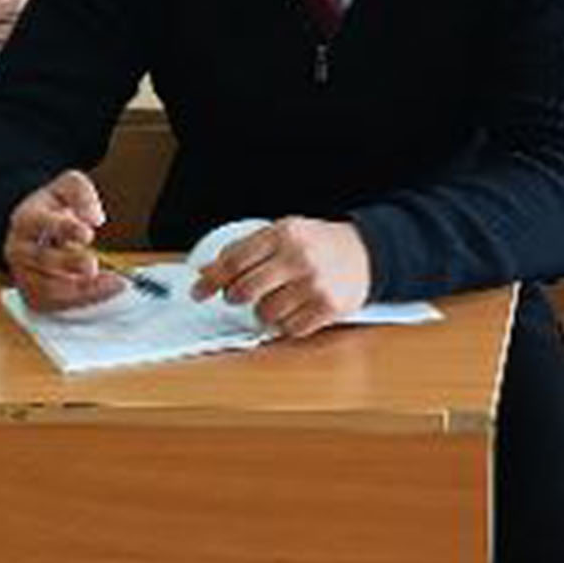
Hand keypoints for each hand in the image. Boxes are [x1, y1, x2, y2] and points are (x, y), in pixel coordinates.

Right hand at [5, 171, 124, 312]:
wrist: (34, 232)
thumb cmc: (52, 209)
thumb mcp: (66, 187)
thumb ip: (81, 193)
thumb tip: (94, 217)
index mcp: (26, 219)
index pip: (41, 223)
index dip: (65, 229)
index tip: (88, 234)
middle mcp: (19, 250)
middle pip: (43, 260)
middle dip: (70, 263)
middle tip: (94, 265)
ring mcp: (23, 275)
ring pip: (48, 289)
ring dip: (81, 289)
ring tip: (113, 282)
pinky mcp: (32, 296)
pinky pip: (56, 306)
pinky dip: (81, 301)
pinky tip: (105, 292)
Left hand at [195, 216, 373, 339]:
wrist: (365, 253)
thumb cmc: (318, 244)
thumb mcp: (284, 233)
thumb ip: (247, 249)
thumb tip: (207, 272)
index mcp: (283, 233)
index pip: (235, 259)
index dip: (212, 279)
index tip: (198, 291)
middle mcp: (298, 257)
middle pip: (244, 290)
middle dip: (236, 297)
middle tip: (239, 295)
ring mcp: (314, 284)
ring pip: (265, 313)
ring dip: (264, 311)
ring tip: (278, 299)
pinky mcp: (327, 307)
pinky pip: (290, 329)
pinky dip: (287, 324)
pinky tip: (296, 308)